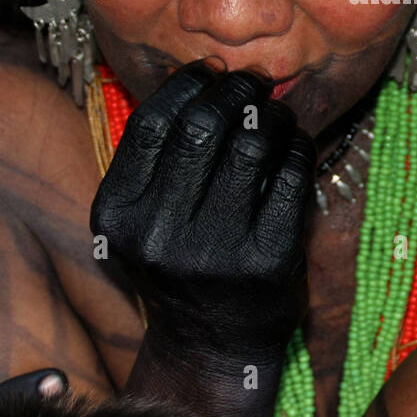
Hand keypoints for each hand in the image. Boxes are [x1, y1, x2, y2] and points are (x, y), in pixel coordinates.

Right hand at [90, 60, 316, 415]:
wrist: (210, 344)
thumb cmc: (181, 263)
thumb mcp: (144, 217)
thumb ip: (161, 156)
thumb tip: (206, 74)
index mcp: (118, 214)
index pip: (151, 122)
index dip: (186, 84)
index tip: (211, 71)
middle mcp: (158, 234)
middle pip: (202, 126)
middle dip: (236, 90)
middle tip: (254, 84)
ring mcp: (213, 251)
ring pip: (251, 145)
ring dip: (272, 115)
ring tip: (278, 114)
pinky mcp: (265, 262)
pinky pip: (290, 176)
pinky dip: (298, 146)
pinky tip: (295, 144)